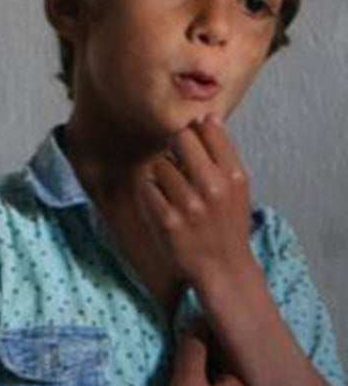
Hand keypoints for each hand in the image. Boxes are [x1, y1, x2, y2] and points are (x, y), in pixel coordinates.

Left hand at [137, 117, 257, 292]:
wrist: (223, 267)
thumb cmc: (228, 225)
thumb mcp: (239, 188)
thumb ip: (224, 155)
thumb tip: (209, 118)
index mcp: (234, 175)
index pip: (209, 128)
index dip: (195, 128)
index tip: (191, 138)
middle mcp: (213, 187)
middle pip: (180, 138)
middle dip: (173, 145)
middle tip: (175, 159)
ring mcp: (189, 204)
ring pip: (159, 164)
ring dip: (159, 171)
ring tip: (169, 185)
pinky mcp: (167, 220)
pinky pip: (146, 188)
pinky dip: (149, 190)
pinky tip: (159, 199)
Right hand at [153, 324, 254, 385]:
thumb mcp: (187, 378)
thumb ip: (194, 348)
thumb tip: (198, 321)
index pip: (231, 355)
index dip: (210, 344)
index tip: (190, 337)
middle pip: (228, 374)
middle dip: (209, 363)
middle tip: (183, 358)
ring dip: (206, 383)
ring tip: (183, 381)